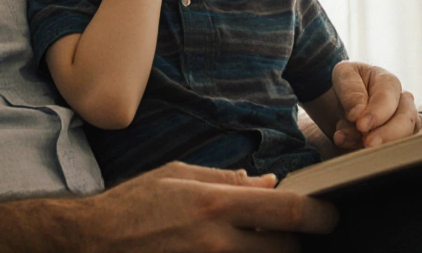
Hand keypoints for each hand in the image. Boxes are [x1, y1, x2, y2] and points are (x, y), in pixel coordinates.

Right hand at [81, 162, 338, 252]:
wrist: (92, 242)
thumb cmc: (132, 206)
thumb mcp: (178, 176)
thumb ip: (227, 180)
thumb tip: (269, 184)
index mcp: (215, 204)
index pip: (288, 213)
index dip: (319, 215)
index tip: (329, 214)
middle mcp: (217, 241)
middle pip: (286, 249)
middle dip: (297, 242)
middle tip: (293, 233)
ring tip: (262, 242)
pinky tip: (235, 251)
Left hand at [329, 62, 419, 149]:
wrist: (343, 100)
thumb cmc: (348, 84)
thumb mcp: (343, 75)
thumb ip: (350, 90)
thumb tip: (358, 111)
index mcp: (389, 83)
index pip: (388, 100)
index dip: (376, 114)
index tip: (361, 125)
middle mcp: (403, 104)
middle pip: (405, 122)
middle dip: (387, 135)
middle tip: (367, 143)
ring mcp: (403, 125)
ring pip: (401, 139)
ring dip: (375, 145)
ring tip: (344, 140)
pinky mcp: (396, 142)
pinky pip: (390, 152)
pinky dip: (368, 152)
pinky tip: (349, 148)